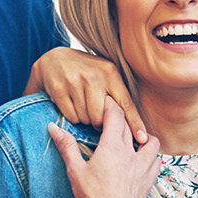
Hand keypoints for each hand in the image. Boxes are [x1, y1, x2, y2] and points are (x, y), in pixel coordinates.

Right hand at [30, 47, 148, 143]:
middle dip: (99, 122)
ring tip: (82, 107)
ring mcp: (75, 81)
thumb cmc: (86, 71)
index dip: (135, 122)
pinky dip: (72, 117)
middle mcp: (94, 76)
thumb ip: (117, 94)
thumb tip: (132, 123)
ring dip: (85, 119)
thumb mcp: (105, 74)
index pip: (125, 102)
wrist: (55, 59)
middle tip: (95, 117)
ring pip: (85, 118)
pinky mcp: (59, 89)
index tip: (142, 138)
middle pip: (101, 117)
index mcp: (110, 72)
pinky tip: (71, 106)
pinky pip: (71, 116)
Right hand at [48, 98, 159, 197]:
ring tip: (134, 139)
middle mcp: (131, 153)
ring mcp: (143, 167)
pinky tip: (144, 160)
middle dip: (122, 119)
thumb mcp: (75, 169)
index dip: (111, 105)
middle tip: (113, 118)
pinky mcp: (148, 181)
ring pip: (150, 142)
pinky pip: (156, 162)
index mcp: (112, 146)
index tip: (106, 100)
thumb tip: (53, 127)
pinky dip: (152, 157)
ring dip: (143, 137)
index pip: (115, 115)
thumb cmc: (90, 196)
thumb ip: (66, 145)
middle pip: (130, 127)